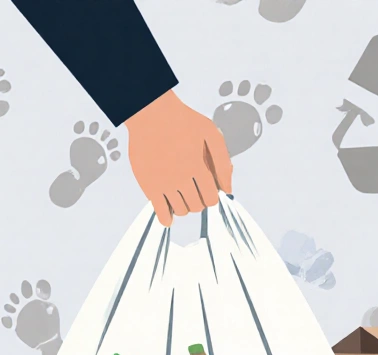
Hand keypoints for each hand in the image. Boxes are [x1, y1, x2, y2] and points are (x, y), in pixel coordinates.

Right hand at [124, 90, 232, 226]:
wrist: (150, 113)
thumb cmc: (182, 120)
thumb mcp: (211, 133)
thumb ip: (223, 162)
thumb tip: (229, 190)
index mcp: (197, 165)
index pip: (211, 198)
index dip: (213, 196)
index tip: (209, 189)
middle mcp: (179, 177)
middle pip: (197, 206)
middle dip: (200, 200)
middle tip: (195, 188)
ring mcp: (162, 183)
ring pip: (182, 211)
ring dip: (186, 206)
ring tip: (183, 193)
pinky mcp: (148, 186)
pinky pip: (162, 214)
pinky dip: (168, 218)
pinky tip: (171, 214)